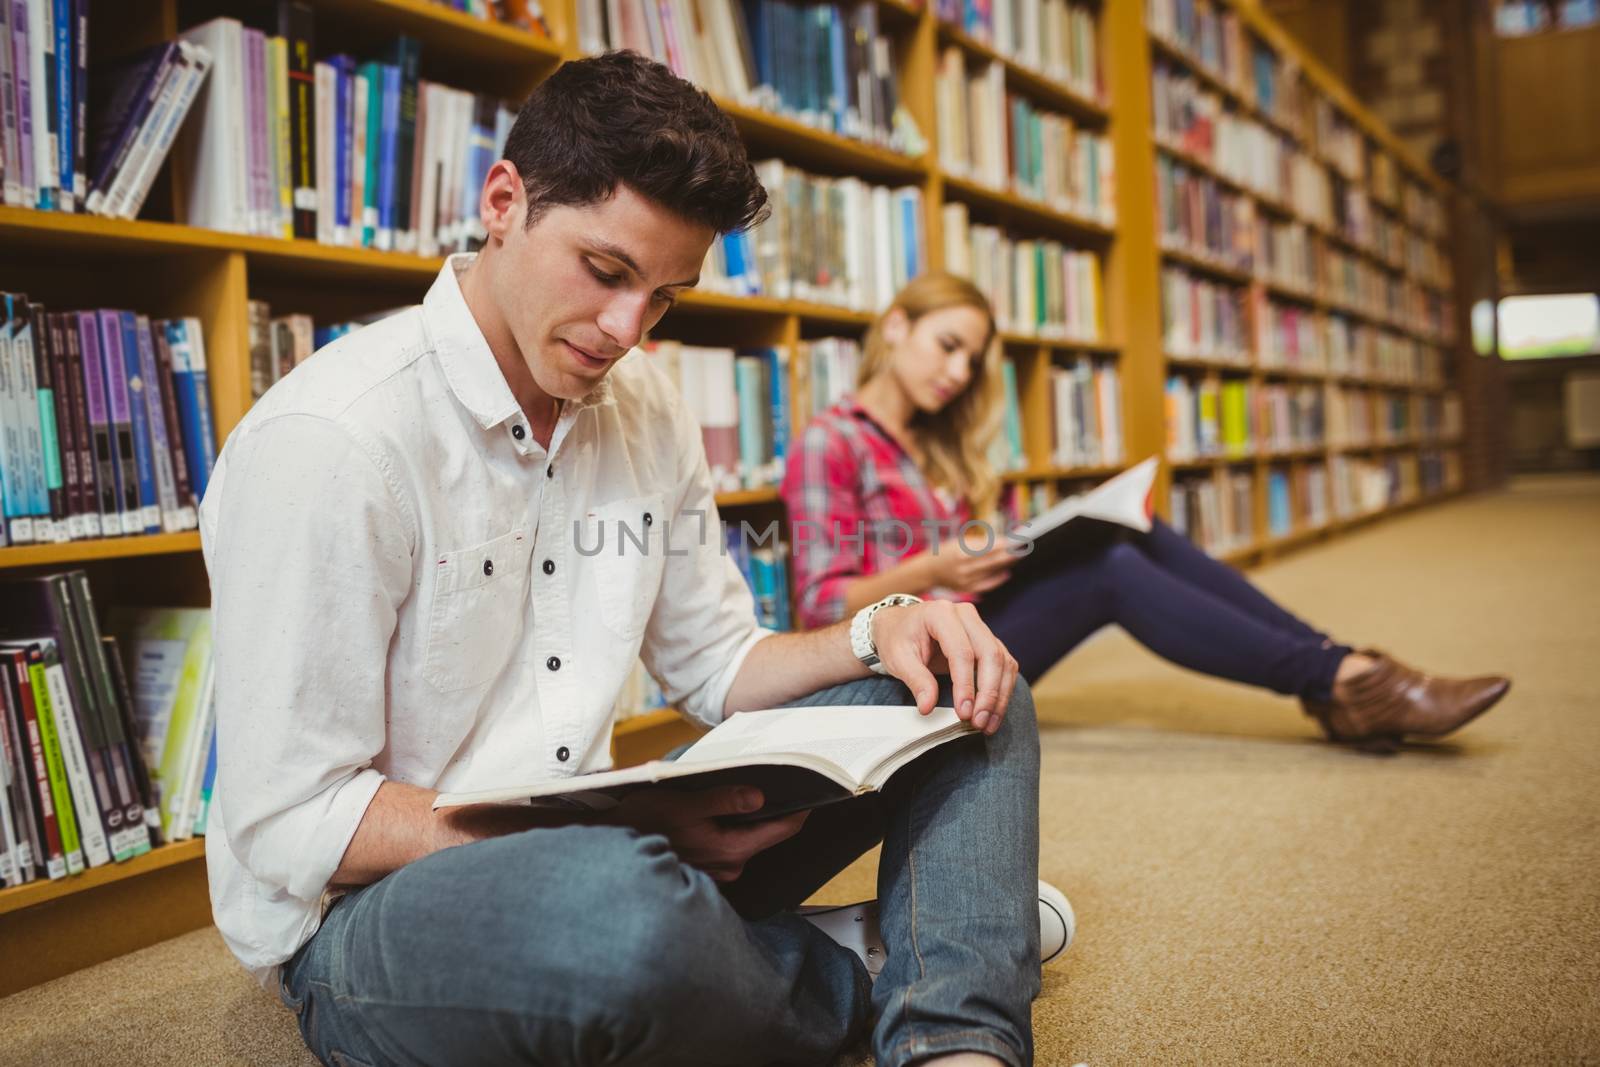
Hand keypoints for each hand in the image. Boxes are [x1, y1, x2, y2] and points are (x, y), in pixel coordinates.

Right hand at [605, 785, 808, 881]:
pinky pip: (727, 847)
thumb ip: (725, 800)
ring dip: (746, 820)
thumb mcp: (686, 802)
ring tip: (747, 793)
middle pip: (764, 835)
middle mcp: (728, 867)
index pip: (779, 830)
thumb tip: (759, 797)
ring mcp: (716, 871)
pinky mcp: (703, 869)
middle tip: (780, 783)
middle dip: (771, 811)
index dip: (799, 811)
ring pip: (744, 840)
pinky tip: (719, 814)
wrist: (610, 842)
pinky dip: (729, 830)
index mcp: (730, 850)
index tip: (815, 791)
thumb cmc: (645, 821)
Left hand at [870, 600, 1018, 735]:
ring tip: (987, 724)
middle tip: (979, 722)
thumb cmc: (896, 638)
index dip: (965, 685)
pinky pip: (1004, 665)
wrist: (899, 625)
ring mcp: (980, 626)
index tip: (964, 713)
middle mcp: (966, 615)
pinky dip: (1002, 690)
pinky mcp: (988, 640)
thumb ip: (916, 680)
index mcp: (941, 613)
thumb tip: (928, 707)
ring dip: (999, 695)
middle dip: (988, 693)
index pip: (962, 652)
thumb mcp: (898, 658)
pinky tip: (993, 712)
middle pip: (989, 654)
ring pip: (1002, 661)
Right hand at [924, 531, 1013, 593]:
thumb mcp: (959, 542)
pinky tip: (1007, 572)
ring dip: (1006, 564)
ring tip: (1019, 557)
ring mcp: (965, 580)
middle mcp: (963, 567)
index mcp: (960, 552)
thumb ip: (980, 543)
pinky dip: (998, 578)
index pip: (986, 548)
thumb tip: (1004, 542)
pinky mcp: (967, 589)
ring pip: (991, 572)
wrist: (929, 571)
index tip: (1016, 540)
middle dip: (1008, 554)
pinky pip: (987, 584)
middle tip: (1023, 548)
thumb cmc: (947, 552)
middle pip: (991, 561)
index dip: (1002, 545)